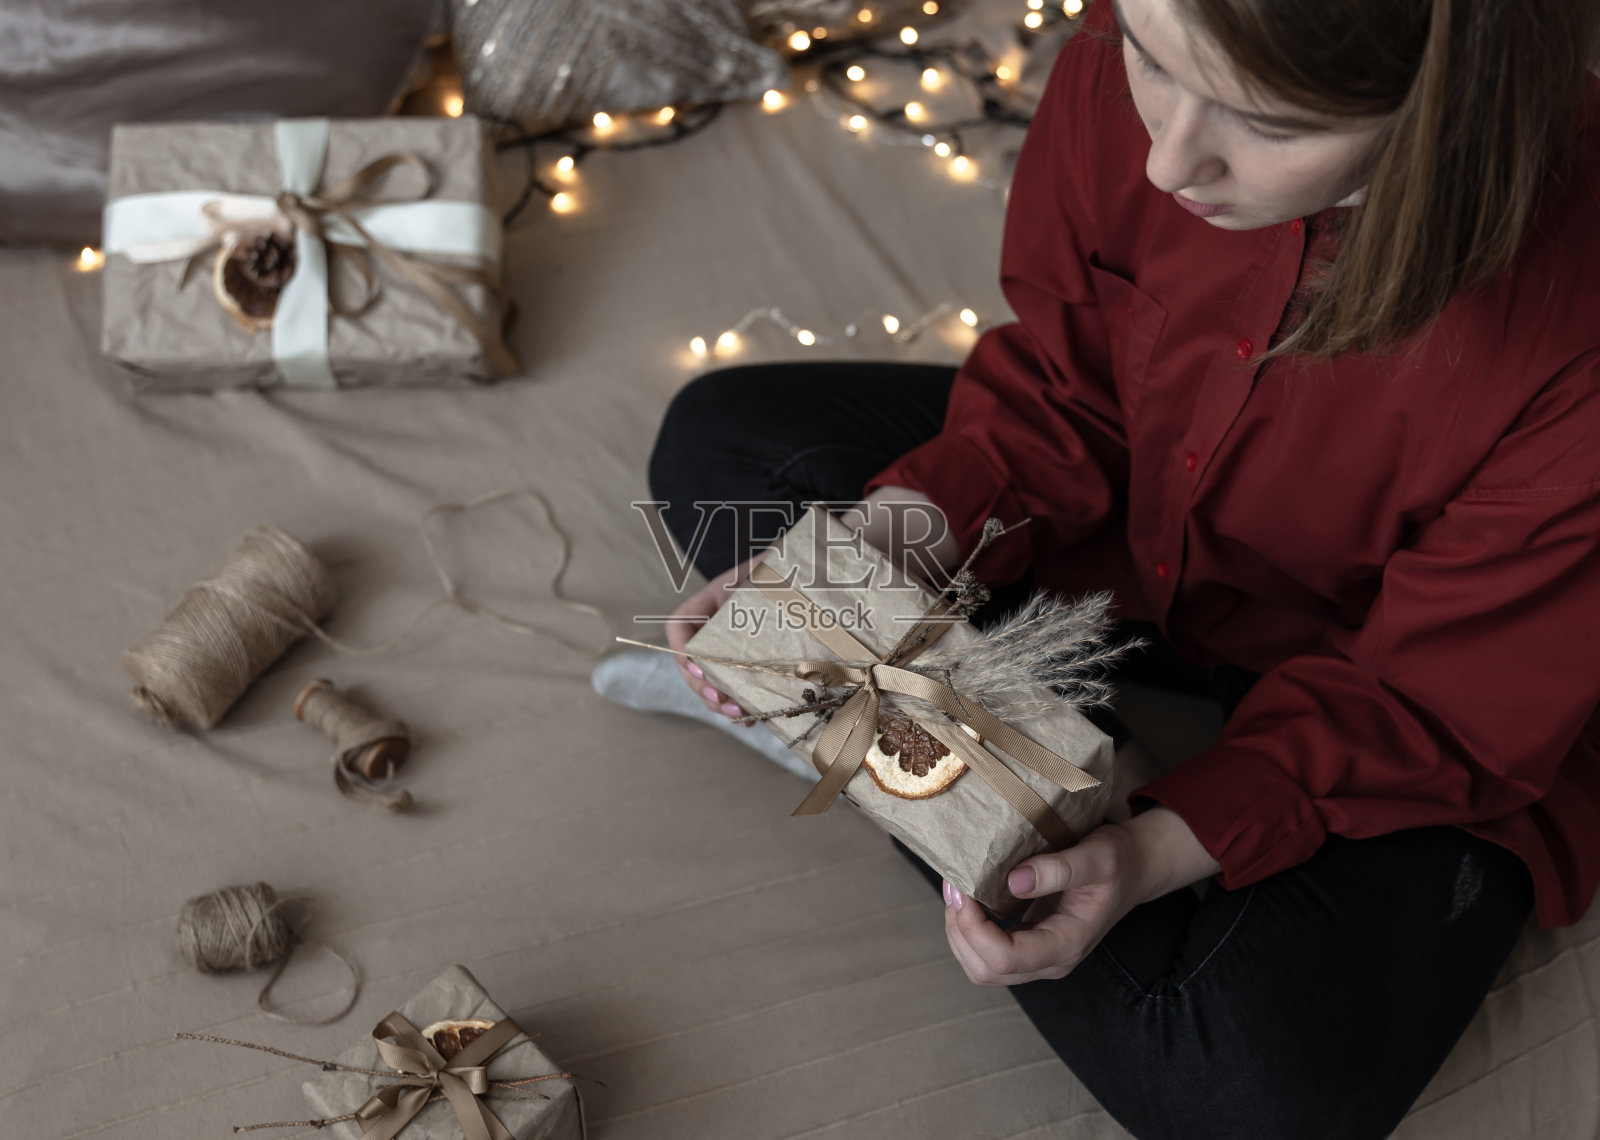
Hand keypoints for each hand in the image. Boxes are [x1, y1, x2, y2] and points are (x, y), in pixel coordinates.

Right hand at [665, 548, 770, 717]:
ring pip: (709, 684)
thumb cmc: (783, 570)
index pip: (679, 626)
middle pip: (690, 665)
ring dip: (719, 703)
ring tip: (739, 714)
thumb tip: (773, 561)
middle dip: (702, 686)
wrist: (801, 582)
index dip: (681, 649)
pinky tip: (753, 719)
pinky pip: (733, 691)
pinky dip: (739, 708)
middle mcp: (713, 631)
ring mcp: (727, 652)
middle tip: (721, 699)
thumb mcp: (770, 566)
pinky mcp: (746, 668)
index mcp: (711, 603)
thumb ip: (766, 565)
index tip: (698, 667)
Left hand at [943, 807, 1220, 984]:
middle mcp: (1050, 961)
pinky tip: (969, 897)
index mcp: (1066, 945)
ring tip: (957, 890)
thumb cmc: (1118, 862)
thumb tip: (1012, 881)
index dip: (973, 928)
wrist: (1134, 870)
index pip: (1005, 959)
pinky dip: (969, 928)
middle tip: (954, 886)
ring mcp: (1039, 957)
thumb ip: (1059, 869)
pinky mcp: (1029, 944)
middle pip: (985, 970)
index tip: (963, 888)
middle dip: (959, 930)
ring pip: (981, 966)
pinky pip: (987, 951)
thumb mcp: (1097, 856)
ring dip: (959, 931)